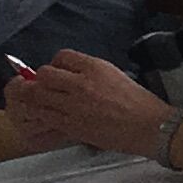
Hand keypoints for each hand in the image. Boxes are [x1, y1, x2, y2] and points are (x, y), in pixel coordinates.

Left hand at [1, 47, 167, 155]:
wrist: (147, 125)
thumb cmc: (137, 101)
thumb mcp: (115, 74)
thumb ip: (91, 72)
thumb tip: (71, 74)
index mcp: (95, 67)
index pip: (62, 56)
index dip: (56, 63)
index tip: (58, 71)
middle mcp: (81, 83)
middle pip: (45, 74)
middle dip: (40, 79)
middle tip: (43, 86)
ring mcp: (74, 105)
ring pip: (38, 96)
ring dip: (35, 97)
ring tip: (37, 100)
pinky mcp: (71, 124)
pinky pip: (44, 116)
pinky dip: (40, 114)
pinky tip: (44, 115)